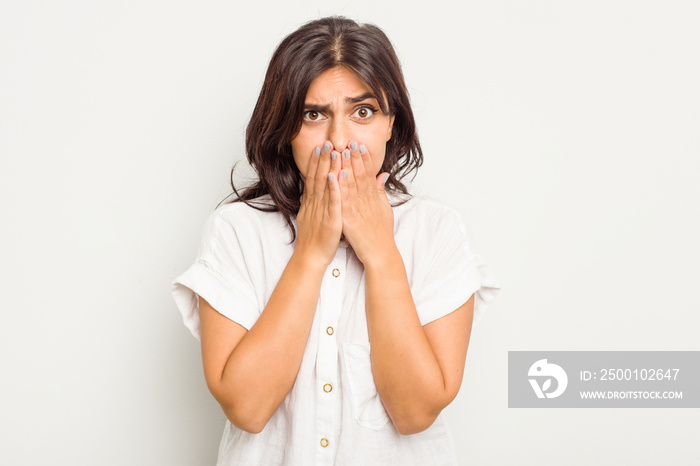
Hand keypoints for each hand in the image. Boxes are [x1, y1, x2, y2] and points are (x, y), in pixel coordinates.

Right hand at [295, 141, 342, 267]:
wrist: (310, 258)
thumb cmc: (314, 240)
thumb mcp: (311, 218)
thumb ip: (314, 204)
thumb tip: (314, 192)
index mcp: (311, 204)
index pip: (313, 179)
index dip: (316, 163)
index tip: (319, 148)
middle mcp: (315, 204)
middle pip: (318, 178)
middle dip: (322, 159)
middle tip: (326, 142)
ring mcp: (321, 211)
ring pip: (325, 186)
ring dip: (328, 168)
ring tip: (332, 151)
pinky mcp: (330, 220)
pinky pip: (332, 202)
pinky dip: (333, 189)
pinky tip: (335, 176)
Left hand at [338, 141, 394, 264]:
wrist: (380, 253)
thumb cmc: (381, 234)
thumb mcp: (384, 209)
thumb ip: (381, 191)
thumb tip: (382, 175)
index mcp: (373, 199)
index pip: (368, 174)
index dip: (364, 159)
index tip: (360, 146)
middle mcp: (365, 202)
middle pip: (360, 176)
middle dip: (355, 158)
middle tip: (351, 142)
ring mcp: (357, 210)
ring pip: (351, 184)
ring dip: (346, 167)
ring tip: (342, 151)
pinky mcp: (349, 219)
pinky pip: (343, 200)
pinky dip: (340, 187)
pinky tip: (336, 174)